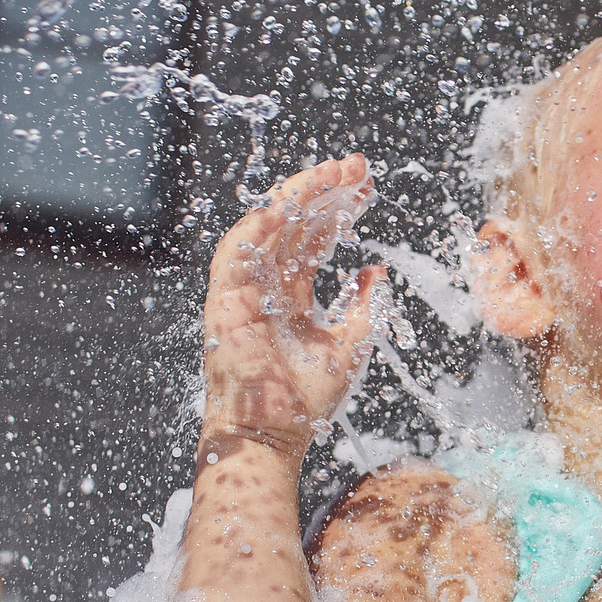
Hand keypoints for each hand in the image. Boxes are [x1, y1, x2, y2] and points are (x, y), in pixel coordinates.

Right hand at [200, 154, 383, 442]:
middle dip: (323, 191)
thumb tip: (377, 269)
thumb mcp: (350, 344)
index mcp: (292, 295)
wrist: (273, 435)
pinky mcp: (224, 301)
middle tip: (355, 165)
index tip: (364, 186)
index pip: (314, 239)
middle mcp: (267, 286)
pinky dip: (256, 226)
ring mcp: (244, 290)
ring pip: (267, 228)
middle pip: (294, 225)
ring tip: (329, 173)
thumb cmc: (306, 400)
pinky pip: (234, 253)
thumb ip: (364, 305)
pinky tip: (284, 204)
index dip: (338, 209)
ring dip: (296, 197)